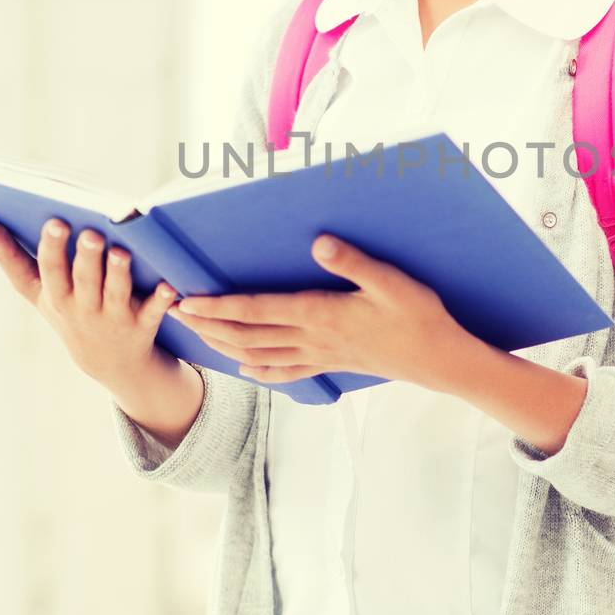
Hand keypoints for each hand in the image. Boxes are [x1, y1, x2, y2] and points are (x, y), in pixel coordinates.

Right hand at [0, 215, 179, 387]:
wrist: (110, 363)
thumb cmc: (69, 311)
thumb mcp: (38, 293)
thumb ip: (12, 260)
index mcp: (55, 295)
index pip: (47, 270)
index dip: (49, 247)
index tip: (53, 221)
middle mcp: (81, 307)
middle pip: (82, 280)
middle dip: (84, 256)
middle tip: (89, 233)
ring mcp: (112, 318)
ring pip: (115, 293)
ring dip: (118, 273)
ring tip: (120, 251)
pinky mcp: (141, 326)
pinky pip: (152, 312)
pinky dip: (159, 300)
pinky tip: (168, 285)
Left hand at [167, 233, 472, 388]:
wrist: (439, 360)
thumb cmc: (418, 316)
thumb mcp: (391, 282)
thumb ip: (354, 262)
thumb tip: (319, 242)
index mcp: (320, 314)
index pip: (257, 310)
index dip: (219, 306)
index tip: (188, 301)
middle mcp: (312, 339)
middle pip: (247, 335)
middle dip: (208, 325)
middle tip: (174, 315)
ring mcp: (320, 355)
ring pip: (259, 355)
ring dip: (223, 346)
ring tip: (197, 336)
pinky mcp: (331, 364)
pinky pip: (285, 371)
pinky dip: (258, 370)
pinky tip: (244, 368)